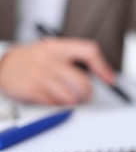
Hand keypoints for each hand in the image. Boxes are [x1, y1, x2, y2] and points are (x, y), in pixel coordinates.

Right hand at [0, 38, 114, 105]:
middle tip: (87, 95)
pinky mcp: (30, 89)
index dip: (102, 66)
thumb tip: (102, 73)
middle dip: (88, 92)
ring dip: (74, 101)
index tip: (109, 78)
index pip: (88, 51)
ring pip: (69, 95)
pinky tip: (56, 100)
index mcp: (59, 47)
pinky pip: (53, 102)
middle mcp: (50, 59)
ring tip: (72, 99)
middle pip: (81, 80)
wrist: (4, 65)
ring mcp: (39, 74)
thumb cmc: (34, 58)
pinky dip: (58, 105)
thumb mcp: (54, 49)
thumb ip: (76, 57)